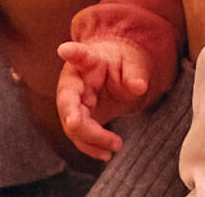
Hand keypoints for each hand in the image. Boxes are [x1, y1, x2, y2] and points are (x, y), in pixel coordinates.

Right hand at [55, 39, 157, 159]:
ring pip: (71, 124)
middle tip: (83, 127)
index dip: (72, 53)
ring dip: (90, 139)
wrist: (116, 71)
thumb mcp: (133, 63)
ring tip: (115, 146)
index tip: (65, 50)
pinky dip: (91, 147)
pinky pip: (79, 136)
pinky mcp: (77, 118)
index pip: (79, 54)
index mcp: (88, 60)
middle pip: (67, 101)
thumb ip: (135, 73)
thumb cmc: (122, 63)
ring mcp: (72, 102)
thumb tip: (139, 86)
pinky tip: (106, 155)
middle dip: (75, 119)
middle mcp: (73, 81)